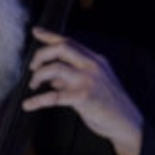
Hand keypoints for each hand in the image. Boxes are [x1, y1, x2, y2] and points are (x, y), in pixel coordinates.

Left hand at [23, 27, 143, 154]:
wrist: (125, 122)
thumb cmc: (109, 105)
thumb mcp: (92, 84)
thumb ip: (72, 78)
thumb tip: (51, 78)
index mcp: (95, 60)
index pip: (69, 41)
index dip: (50, 35)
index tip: (36, 32)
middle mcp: (92, 66)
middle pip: (61, 48)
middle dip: (41, 55)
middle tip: (32, 67)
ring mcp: (88, 80)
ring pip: (56, 68)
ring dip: (39, 75)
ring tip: (33, 85)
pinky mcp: (84, 97)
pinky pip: (54, 96)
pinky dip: (38, 100)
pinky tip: (28, 104)